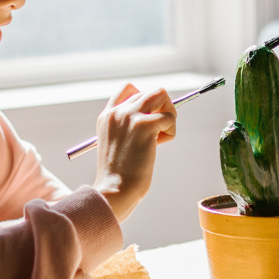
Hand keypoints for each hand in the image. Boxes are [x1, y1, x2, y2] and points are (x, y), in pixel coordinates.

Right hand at [90, 83, 175, 222]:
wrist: (114, 190)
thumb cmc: (119, 175)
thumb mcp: (117, 143)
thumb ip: (128, 127)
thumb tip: (157, 115)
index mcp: (107, 115)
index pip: (129, 88)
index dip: (146, 99)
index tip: (149, 119)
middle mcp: (117, 112)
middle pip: (151, 92)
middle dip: (162, 110)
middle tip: (158, 132)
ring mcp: (130, 116)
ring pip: (161, 95)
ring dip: (168, 114)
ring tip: (160, 136)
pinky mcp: (144, 125)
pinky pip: (170, 117)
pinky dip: (170, 132)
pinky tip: (158, 146)